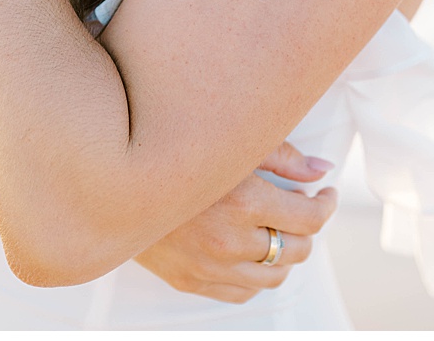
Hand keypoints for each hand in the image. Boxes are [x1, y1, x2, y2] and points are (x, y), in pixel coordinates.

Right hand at [133, 143, 338, 302]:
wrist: (109, 179)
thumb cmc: (169, 151)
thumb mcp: (226, 142)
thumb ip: (280, 155)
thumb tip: (323, 169)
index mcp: (242, 201)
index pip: (310, 219)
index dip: (325, 204)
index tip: (324, 194)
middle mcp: (229, 240)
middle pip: (297, 249)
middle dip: (305, 227)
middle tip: (296, 207)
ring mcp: (209, 267)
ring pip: (274, 275)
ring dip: (283, 253)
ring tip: (273, 230)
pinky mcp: (190, 281)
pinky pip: (243, 291)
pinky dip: (253, 275)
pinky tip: (246, 251)